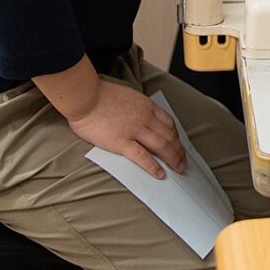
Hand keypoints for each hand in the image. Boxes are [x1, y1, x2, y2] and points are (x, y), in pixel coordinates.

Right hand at [66, 80, 187, 180]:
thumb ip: (138, 107)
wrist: (85, 97)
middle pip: (169, 136)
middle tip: (184, 161)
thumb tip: (143, 116)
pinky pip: (142, 157)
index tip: (179, 144)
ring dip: (173, 159)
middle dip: (179, 150)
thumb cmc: (101, 95)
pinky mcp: (121, 142)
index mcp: (147, 105)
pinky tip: (160, 174)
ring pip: (161, 146)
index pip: (169, 122)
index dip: (177, 136)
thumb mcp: (128, 96)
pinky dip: (153, 166)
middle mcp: (145, 118)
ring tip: (178, 169)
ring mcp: (134, 130)